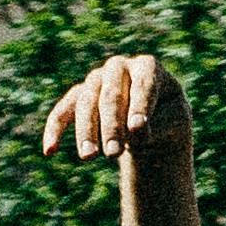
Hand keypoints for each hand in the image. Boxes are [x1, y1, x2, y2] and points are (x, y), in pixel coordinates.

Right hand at [41, 53, 188, 162]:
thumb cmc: (168, 118)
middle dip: (111, 125)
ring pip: (86, 103)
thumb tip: (134, 133)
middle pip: (111, 95)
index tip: (138, 130)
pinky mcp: (80, 96)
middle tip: (114, 153)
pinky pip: (64, 111)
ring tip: (89, 157)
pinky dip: (55, 129)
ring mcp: (97, 80)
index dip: (139, 106)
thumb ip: (159, 124)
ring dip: (86, 131)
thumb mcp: (176, 122)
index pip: (143, 84)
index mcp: (147, 68)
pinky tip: (50, 151)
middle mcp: (119, 68)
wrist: (155, 122)